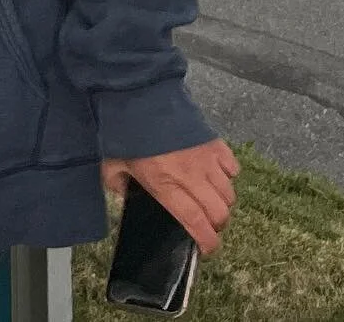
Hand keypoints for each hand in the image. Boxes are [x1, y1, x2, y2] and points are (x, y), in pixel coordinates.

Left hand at [103, 139, 238, 255]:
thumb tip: (127, 194)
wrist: (137, 93)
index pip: (195, 221)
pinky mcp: (214, 141)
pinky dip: (228, 175)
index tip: (206, 249)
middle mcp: (191, 175)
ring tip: (209, 198)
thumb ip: (117, 183)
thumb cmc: (122, 129)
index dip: (206, 241)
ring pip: (229, 193)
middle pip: (219, 212)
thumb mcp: (110, 162)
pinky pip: (233, 167)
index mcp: (164, 184)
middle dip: (216, 225)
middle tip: (206, 222)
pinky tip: (214, 173)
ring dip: (222, 202)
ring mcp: (206, 158)